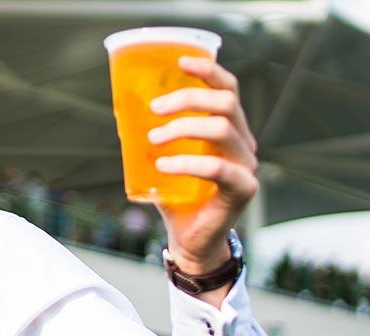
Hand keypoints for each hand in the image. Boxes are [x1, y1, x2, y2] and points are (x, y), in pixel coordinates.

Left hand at [146, 57, 258, 273]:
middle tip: (155, 109)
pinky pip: (219, 169)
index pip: (227, 89)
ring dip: (183, 128)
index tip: (180, 60)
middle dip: (188, 97)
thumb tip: (123, 108)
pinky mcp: (243, 190)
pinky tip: (164, 165)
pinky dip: (188, 163)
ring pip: (222, 128)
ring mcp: (246, 166)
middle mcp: (242, 143)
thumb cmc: (176, 195)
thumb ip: (151, 134)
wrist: (190, 240)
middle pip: (226, 102)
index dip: (208, 70)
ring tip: (153, 139)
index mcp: (229, 129)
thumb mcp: (162, 157)